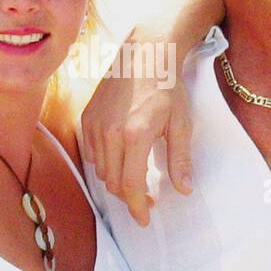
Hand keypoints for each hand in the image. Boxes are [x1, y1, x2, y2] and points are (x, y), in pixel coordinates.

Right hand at [81, 45, 192, 227]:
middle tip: (146, 199)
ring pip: (101, 170)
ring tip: (136, 177)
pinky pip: (92, 153)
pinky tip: (122, 157)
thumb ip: (181, 160)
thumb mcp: (181, 124)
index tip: (145, 218)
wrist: (145, 53)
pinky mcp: (87, 117)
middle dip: (129, 197)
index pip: (130, 186)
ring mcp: (95, 124)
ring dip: (117, 180)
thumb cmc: (167, 87)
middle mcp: (110, 132)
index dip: (137, 207)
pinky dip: (106, 162)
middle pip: (113, 183)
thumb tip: (184, 189)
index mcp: (135, 135)